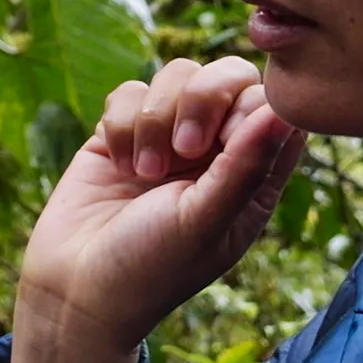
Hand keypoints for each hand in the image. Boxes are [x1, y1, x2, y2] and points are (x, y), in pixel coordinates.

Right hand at [8, 58, 305, 362]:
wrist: (75, 288)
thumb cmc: (152, 268)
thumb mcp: (205, 222)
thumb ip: (246, 165)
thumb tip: (286, 112)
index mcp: (253, 174)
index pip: (272, 105)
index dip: (248, 106)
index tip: (218, 146)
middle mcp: (217, 149)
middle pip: (228, 74)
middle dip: (201, 100)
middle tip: (184, 149)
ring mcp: (169, 135)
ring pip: (177, 74)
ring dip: (155, 120)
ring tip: (144, 173)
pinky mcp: (124, 130)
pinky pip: (130, 91)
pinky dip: (122, 125)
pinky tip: (119, 166)